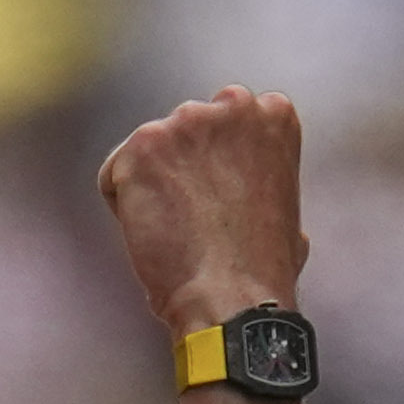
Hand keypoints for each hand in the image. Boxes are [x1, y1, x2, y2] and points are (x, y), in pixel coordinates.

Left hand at [98, 83, 306, 335]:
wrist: (231, 298)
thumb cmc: (263, 270)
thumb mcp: (288, 208)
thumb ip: (266, 179)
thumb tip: (255, 197)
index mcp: (273, 114)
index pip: (226, 120)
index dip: (218, 166)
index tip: (222, 200)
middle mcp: (233, 104)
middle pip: (184, 130)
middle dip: (182, 167)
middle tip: (195, 218)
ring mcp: (186, 122)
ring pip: (148, 153)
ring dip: (153, 189)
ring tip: (178, 232)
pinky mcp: (143, 146)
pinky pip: (114, 176)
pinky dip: (124, 208)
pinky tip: (154, 235)